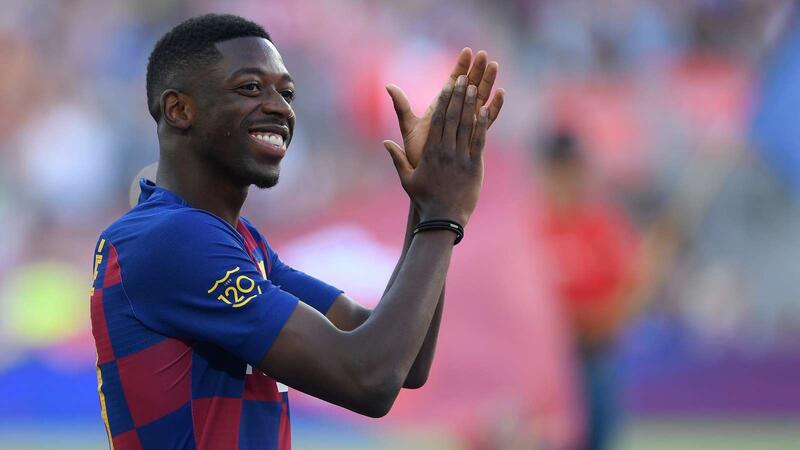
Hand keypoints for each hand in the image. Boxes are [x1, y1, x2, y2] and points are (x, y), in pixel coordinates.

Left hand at [384, 48, 504, 167]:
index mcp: (441, 110)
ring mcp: (466, 126)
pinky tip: (501, 94)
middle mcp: (455, 116)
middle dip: (477, 70)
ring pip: (481, 100)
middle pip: (469, 88)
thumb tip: (388, 85)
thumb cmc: (417, 155)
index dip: (460, 67)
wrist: (428, 180)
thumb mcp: (409, 128)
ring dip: (488, 83)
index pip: (452, 83)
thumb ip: (402, 106)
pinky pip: (487, 121)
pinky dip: (494, 107)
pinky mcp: (475, 139)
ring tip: (495, 66)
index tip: (466, 51)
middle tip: (484, 54)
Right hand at [385, 75, 489, 226]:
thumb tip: (385, 143)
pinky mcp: (474, 167)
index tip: (448, 84)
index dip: (444, 100)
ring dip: (471, 105)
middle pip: (453, 118)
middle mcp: (446, 152)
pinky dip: (482, 124)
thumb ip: (397, 159)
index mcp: (430, 152)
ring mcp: (461, 158)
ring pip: (467, 126)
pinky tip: (486, 109)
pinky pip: (479, 141)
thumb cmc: (425, 199)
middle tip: (464, 77)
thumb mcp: (407, 179)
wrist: (443, 219)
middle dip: (458, 96)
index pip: (438, 121)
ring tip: (475, 86)